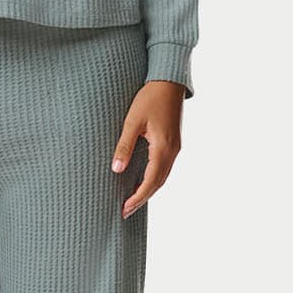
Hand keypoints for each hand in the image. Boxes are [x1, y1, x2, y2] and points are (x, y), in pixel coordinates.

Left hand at [112, 81, 184, 217]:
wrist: (169, 81)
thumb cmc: (149, 98)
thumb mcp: (132, 121)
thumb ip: (124, 146)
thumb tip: (116, 170)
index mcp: (162, 148)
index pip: (150, 181)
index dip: (138, 197)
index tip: (125, 208)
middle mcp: (172, 151)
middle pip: (158, 183)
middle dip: (142, 198)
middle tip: (125, 211)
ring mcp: (175, 147)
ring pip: (163, 176)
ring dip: (148, 190)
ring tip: (132, 200)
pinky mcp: (173, 142)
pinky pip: (164, 167)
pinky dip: (154, 178)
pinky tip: (143, 180)